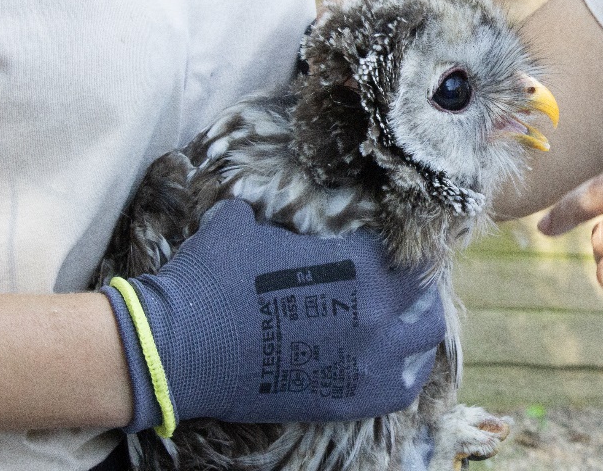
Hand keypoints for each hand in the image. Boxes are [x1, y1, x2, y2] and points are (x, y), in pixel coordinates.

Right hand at [103, 199, 444, 435]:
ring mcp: (365, 361)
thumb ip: (274, 214)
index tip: (399, 238)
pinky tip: (394, 360)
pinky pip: (402, 387)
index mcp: (357, 262)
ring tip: (403, 317)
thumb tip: (269, 202)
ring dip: (417, 323)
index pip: (407, 245)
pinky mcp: (347, 400)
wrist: (177, 349)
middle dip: (418, 281)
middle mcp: (374, 312)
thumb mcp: (243, 225)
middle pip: (426, 292)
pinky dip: (404, 370)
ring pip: (424, 338)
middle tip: (402, 278)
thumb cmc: (209, 278)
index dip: (405, 238)